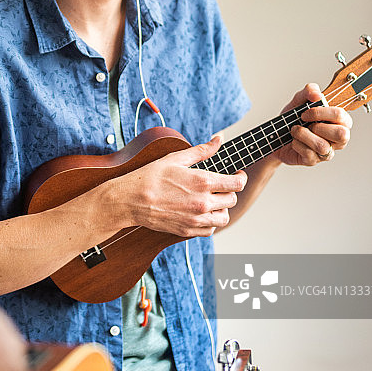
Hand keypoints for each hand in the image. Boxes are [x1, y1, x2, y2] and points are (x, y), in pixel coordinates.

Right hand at [117, 136, 246, 236]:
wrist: (131, 200)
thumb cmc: (151, 176)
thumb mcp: (176, 158)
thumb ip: (202, 150)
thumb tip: (219, 139)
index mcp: (202, 181)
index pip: (237, 184)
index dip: (240, 178)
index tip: (237, 175)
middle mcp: (202, 202)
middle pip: (232, 200)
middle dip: (229, 191)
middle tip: (221, 186)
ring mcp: (195, 219)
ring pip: (224, 218)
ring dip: (222, 208)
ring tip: (213, 200)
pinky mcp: (187, 231)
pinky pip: (210, 230)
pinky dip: (210, 222)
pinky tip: (202, 212)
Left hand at [276, 83, 351, 166]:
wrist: (275, 134)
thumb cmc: (293, 118)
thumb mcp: (299, 100)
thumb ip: (309, 91)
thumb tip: (317, 95)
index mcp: (340, 121)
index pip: (341, 115)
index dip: (321, 113)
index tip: (305, 113)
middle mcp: (338, 138)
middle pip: (341, 134)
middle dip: (318, 127)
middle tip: (305, 123)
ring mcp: (327, 151)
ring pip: (323, 146)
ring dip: (304, 135)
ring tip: (295, 131)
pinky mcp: (313, 161)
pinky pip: (309, 154)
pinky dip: (297, 145)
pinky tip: (294, 141)